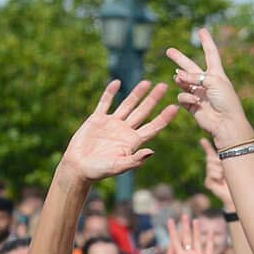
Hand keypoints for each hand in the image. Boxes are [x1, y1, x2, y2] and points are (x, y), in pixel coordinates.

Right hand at [58, 79, 178, 182]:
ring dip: (137, 94)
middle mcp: (125, 130)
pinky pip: (105, 103)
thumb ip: (134, 160)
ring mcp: (112, 123)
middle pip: (143, 112)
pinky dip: (110, 93)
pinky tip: (117, 82)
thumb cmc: (99, 171)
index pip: (153, 127)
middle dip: (153, 99)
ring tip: (147, 82)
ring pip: (128, 105)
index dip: (164, 117)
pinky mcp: (97, 119)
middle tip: (164, 86)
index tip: (175, 106)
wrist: (78, 168)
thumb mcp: (118, 167)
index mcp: (133, 142)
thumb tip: (152, 152)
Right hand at [165, 216, 221, 253]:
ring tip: (196, 220)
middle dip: (185, 225)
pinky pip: (209, 248)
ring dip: (196, 230)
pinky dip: (210, 240)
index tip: (171, 220)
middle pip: (187, 237)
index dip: (173, 230)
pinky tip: (210, 232)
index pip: (175, 240)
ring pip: (197, 240)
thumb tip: (172, 244)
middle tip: (185, 215)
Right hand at [167, 29, 253, 144]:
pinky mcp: (192, 105)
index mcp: (216, 73)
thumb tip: (177, 77)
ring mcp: (198, 93)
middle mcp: (206, 82)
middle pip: (190, 67)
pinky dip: (186, 97)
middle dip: (179, 59)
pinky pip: (182, 96)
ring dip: (181, 80)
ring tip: (180, 80)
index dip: (206, 42)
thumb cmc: (225, 100)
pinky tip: (194, 101)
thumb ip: (195, 76)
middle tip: (169, 51)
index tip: (202, 30)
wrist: (226, 123)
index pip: (210, 53)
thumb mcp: (213, 81)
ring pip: (183, 82)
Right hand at [201, 138, 234, 212]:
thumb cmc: (238, 178)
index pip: (210, 151)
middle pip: (210, 159)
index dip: (206, 146)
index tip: (203, 140)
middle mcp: (212, 167)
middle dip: (218, 162)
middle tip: (225, 170)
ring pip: (210, 167)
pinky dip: (216, 179)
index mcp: (219, 162)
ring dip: (219, 172)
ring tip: (224, 177)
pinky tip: (220, 182)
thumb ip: (227, 155)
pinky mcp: (208, 183)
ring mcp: (209, 175)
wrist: (238, 193)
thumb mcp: (232, 164)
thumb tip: (222, 146)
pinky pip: (210, 176)